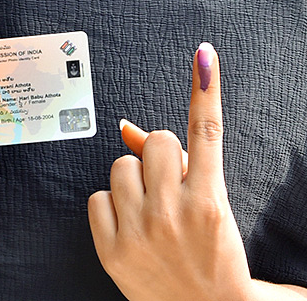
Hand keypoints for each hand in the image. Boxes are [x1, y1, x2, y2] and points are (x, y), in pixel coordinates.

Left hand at [88, 43, 252, 300]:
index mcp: (209, 200)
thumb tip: (126, 127)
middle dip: (160, 156)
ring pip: (120, 165)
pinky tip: (127, 228)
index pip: (207, 132)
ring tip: (149, 212)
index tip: (204, 53)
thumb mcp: (210, 207)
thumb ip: (179, 164)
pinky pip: (96, 198)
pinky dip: (109, 208)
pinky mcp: (113, 252)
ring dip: (133, 181)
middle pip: (156, 141)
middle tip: (169, 187)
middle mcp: (176, 212)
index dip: (206, 89)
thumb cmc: (210, 253)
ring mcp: (142, 232)